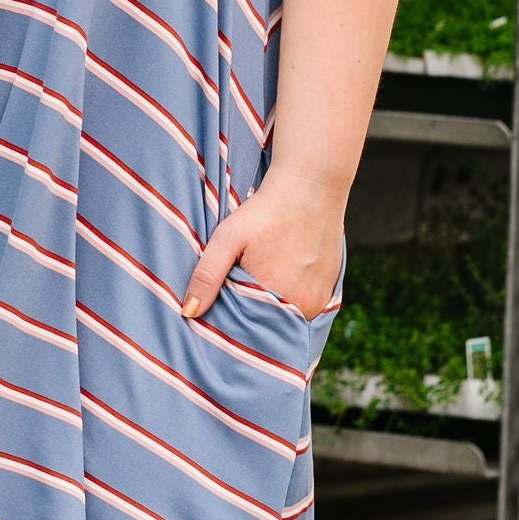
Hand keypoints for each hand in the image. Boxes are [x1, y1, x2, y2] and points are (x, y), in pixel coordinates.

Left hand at [181, 174, 344, 322]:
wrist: (311, 187)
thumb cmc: (266, 211)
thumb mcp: (228, 238)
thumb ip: (207, 275)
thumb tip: (189, 312)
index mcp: (278, 299)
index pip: (248, 333)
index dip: (232, 327)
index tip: (221, 317)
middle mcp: (304, 307)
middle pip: (269, 328)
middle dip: (252, 322)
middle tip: (239, 299)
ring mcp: (320, 301)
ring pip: (288, 321)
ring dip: (272, 314)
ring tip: (259, 289)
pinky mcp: (330, 291)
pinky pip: (305, 310)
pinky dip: (291, 304)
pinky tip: (281, 283)